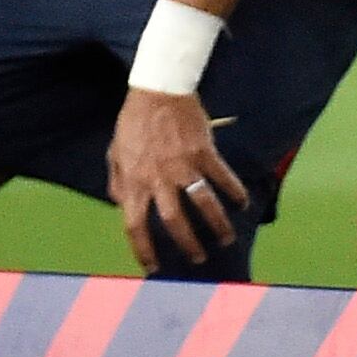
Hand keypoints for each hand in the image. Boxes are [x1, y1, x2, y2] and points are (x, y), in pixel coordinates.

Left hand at [108, 86, 244, 269]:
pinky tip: (242, 203)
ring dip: (217, 225)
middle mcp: (159, 178)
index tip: (152, 266)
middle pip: (174, 221)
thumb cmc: (134, 122)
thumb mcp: (115, 153)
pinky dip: (234, 191)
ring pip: (203, 203)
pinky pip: (222, 176)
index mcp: (135, 181)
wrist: (158, 90)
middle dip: (187, 244)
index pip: (135, 225)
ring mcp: (184, 165)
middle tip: (198, 258)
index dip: (143, 250)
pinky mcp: (204, 151)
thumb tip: (122, 207)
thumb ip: (118, 183)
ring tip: (225, 239)